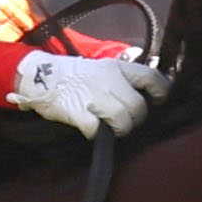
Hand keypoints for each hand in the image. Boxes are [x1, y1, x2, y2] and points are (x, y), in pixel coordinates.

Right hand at [11, 49, 154, 138]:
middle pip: (138, 107)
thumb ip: (125, 77)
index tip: (160, 100)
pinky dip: (97, 134)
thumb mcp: (103, 67)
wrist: (40, 76)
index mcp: (117, 67)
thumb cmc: (77, 75)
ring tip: (113, 127)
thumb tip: (150, 91)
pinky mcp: (78, 112)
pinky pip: (98, 131)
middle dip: (137, 119)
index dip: (161, 91)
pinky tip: (93, 129)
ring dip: (121, 129)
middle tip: (129, 121)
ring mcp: (93, 97)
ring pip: (123, 121)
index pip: (150, 77)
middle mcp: (108, 80)